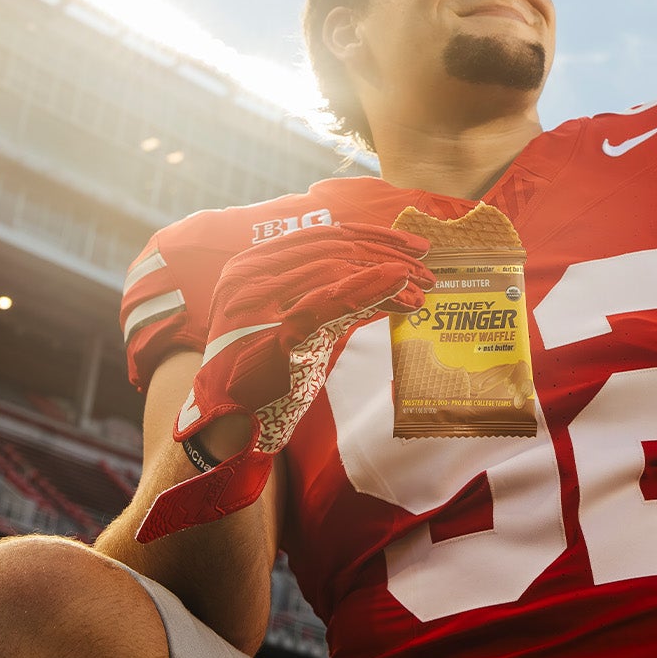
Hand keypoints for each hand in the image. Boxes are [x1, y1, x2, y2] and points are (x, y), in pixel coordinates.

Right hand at [136, 224, 432, 541]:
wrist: (230, 422)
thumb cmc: (262, 374)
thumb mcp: (290, 322)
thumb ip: (322, 294)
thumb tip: (382, 273)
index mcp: (250, 265)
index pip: (319, 235)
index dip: (369, 235)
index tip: (408, 245)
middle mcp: (251, 276)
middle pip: (332, 247)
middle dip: (386, 253)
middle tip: (426, 265)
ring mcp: (261, 303)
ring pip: (336, 269)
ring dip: (388, 273)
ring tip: (423, 286)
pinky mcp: (279, 334)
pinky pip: (330, 302)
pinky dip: (369, 287)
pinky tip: (401, 285)